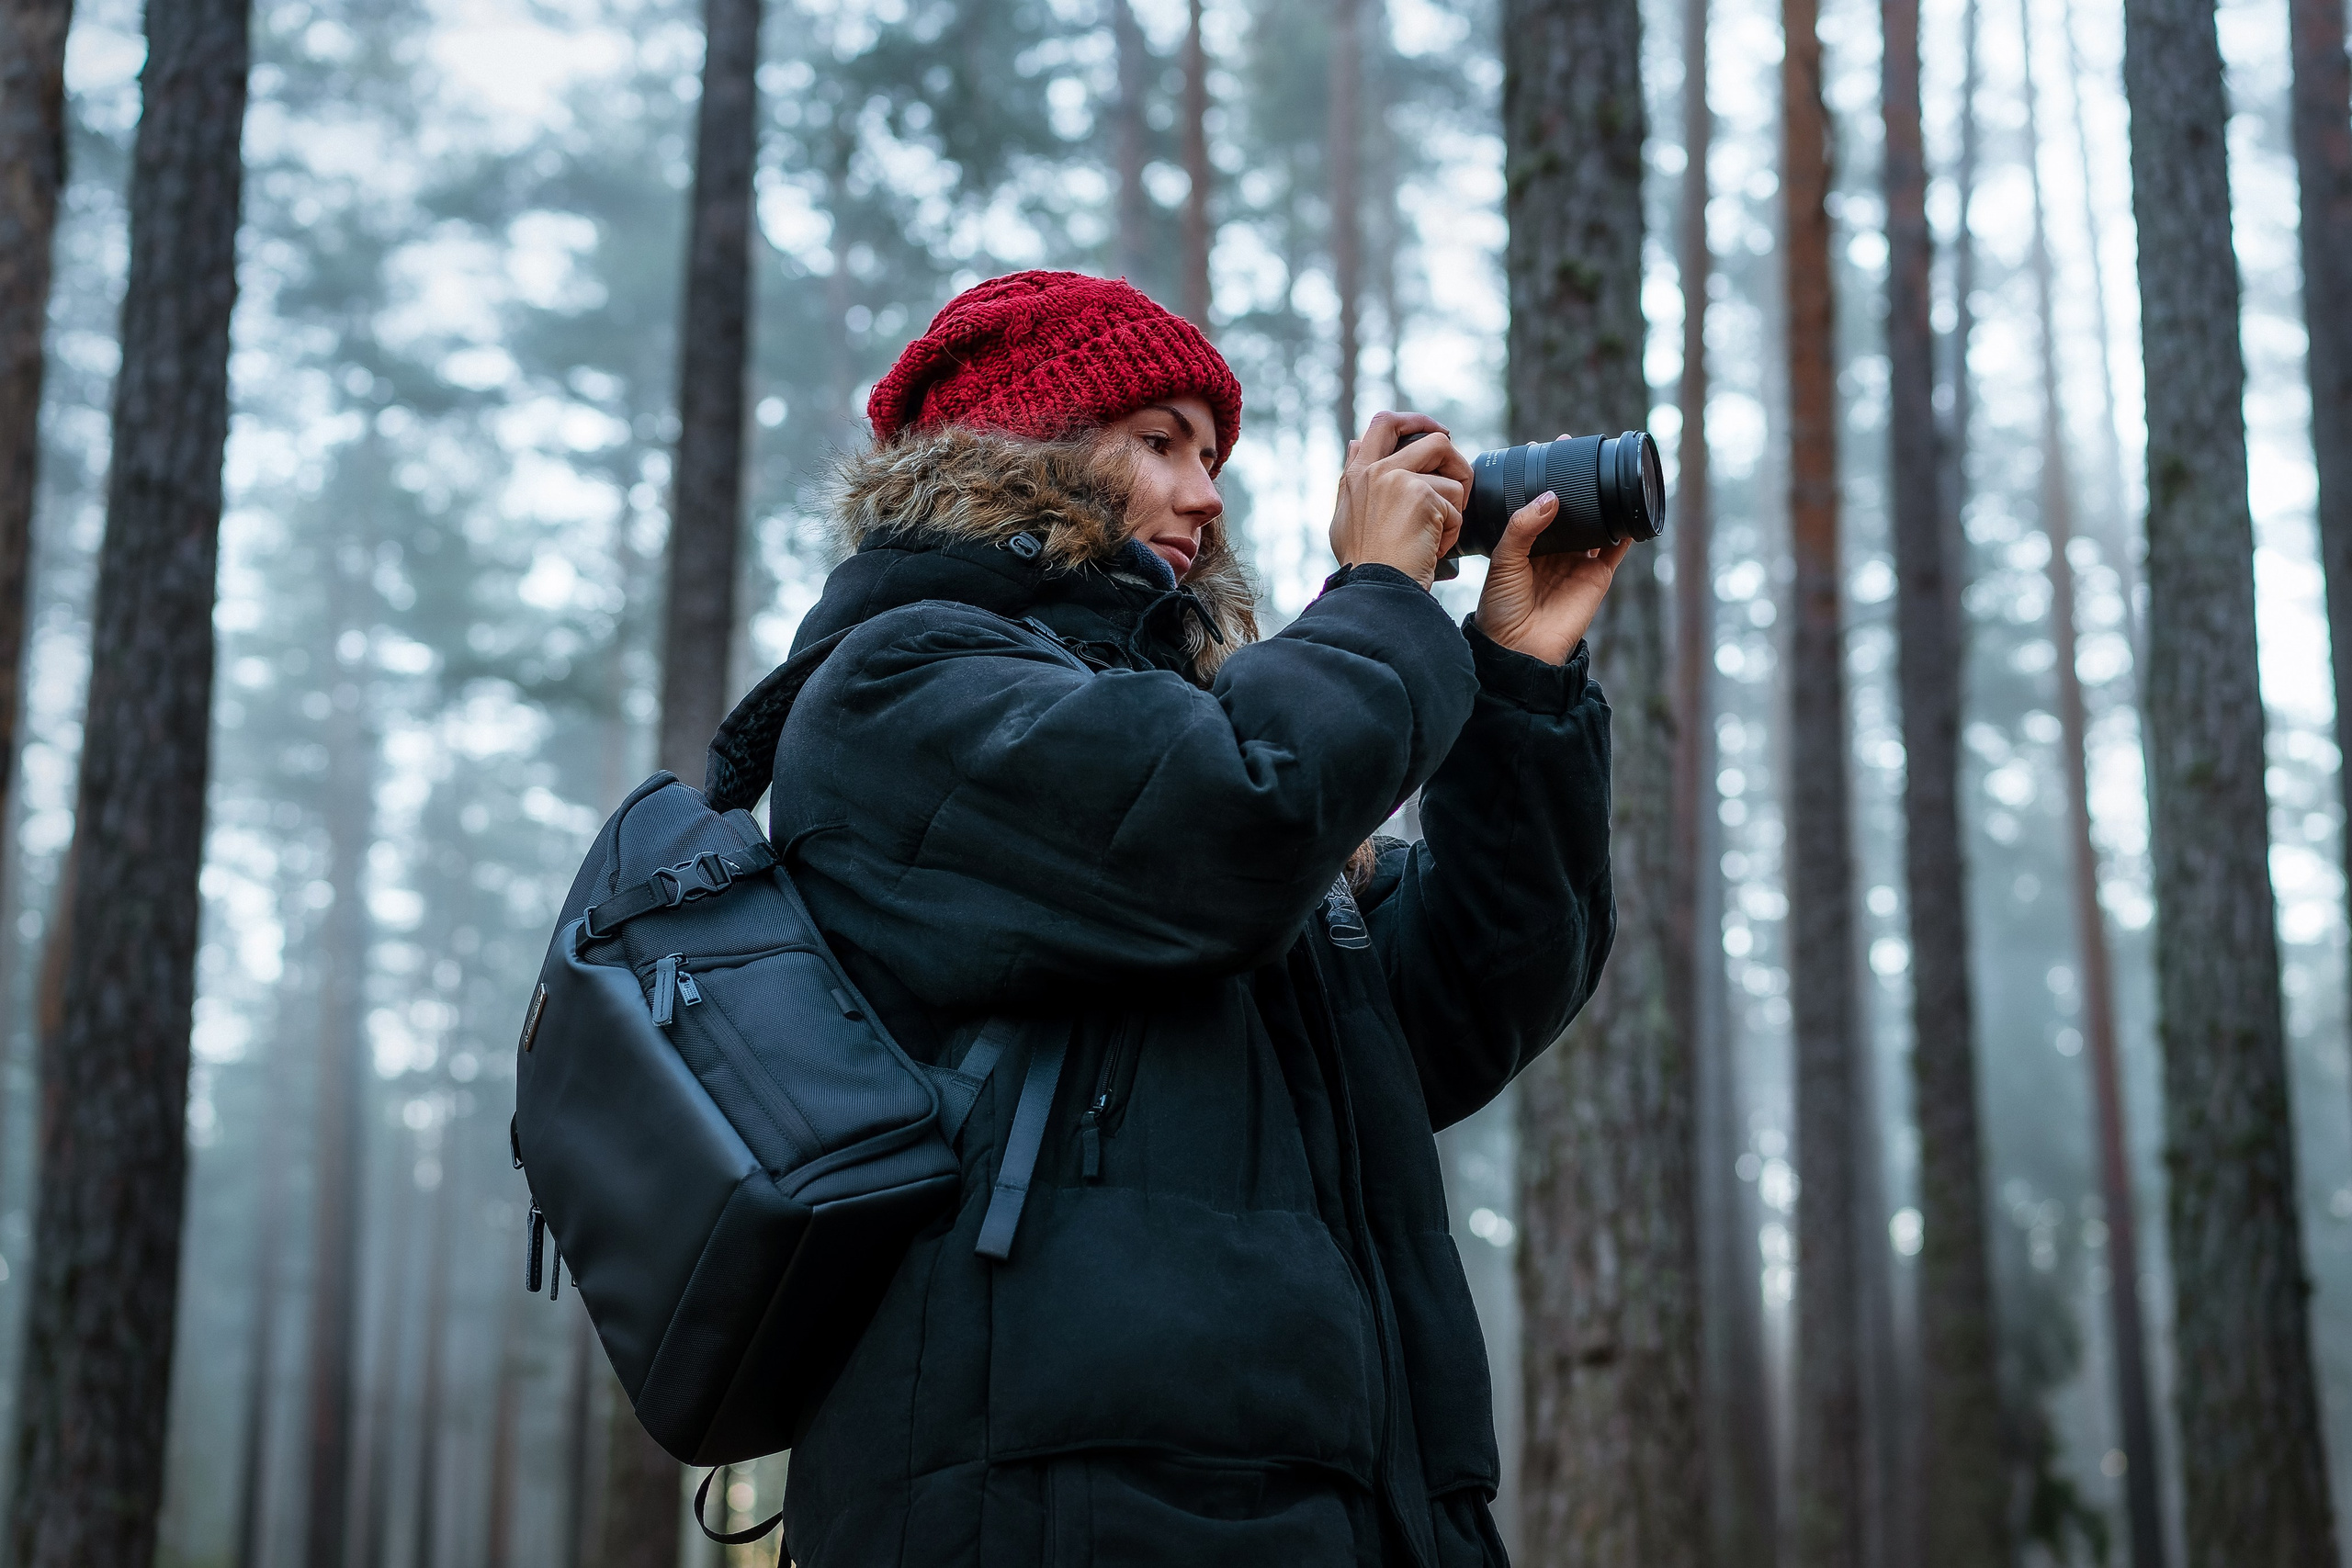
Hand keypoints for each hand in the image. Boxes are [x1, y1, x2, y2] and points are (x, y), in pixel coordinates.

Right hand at [1328, 411, 1473, 588]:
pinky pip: (1455, 505)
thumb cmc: (1363, 566)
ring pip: (1450, 473)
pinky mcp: (1420, 495)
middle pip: (1431, 438)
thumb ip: (1352, 481)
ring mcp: (1396, 478)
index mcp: (1355, 474)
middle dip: (1454, 454)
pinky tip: (1434, 549)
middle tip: (1460, 476)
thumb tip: (1354, 442)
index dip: (1414, 421)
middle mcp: (1373, 470)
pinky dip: (1452, 531)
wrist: (1373, 590)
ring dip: (1455, 503)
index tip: (1435, 432)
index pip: (1383, 424)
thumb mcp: (1344, 518)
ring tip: (1440, 531)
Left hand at [1476, 448, 1632, 664]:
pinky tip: (1632, 507)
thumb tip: (1552, 496)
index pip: (1538, 501)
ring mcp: (1577, 560)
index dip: (1543, 476)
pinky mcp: (1598, 576)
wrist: (1519, 648)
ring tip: (1604, 469)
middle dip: (1573, 480)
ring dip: (1601, 498)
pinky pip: (1617, 548)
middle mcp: (1554, 548)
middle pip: (1569, 507)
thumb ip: (1523, 527)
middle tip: (1575, 449)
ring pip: (1594, 522)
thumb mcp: (1504, 560)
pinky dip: (1628, 529)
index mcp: (1526, 541)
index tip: (1546, 447)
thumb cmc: (1501, 608)